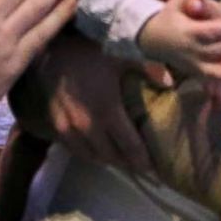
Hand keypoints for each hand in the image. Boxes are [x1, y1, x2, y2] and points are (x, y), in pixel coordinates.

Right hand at [29, 35, 155, 174]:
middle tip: (139, 165)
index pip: (130, 146)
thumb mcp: (121, 55)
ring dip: (107, 159)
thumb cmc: (87, 53)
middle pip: (112, 156)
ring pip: (92, 156)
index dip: (143, 160)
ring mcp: (70, 130)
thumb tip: (171, 82)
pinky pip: (75, 150)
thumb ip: (148, 68)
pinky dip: (89, 153)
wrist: (49, 53)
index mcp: (107, 111)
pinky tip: (96, 148)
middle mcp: (88, 127)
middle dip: (127, 163)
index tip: (153, 168)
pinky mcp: (56, 128)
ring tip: (120, 159)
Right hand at [137, 0, 220, 80]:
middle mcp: (191, 51)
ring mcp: (194, 64)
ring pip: (215, 72)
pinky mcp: (196, 73)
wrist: (153, 40)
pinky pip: (212, 80)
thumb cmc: (169, 16)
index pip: (209, 32)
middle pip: (217, 51)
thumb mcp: (176, 1)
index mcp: (188, 32)